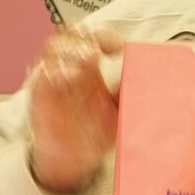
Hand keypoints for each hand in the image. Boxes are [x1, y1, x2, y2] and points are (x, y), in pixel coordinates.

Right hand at [28, 27, 122, 194]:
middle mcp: (70, 67)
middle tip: (102, 50)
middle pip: (71, 34)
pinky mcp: (41, 94)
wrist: (73, 159)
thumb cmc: (95, 132)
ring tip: (91, 59)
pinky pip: (45, 74)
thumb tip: (153, 79)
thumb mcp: (120, 111)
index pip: (93, 37)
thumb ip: (130, 93)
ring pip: (54, 47)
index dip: (104, 35)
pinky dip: (58, 71)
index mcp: (90, 67)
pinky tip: (74, 76)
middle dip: (87, 36)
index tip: (120, 46)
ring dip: (72, 49)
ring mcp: (54, 78)